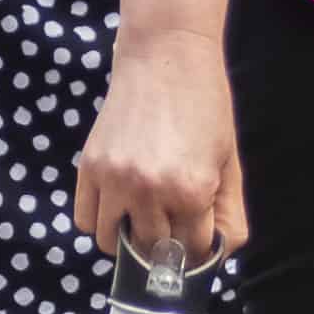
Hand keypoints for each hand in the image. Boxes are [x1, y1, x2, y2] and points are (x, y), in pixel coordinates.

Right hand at [72, 25, 246, 272]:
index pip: (194, 251)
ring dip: (130, 240)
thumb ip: (229, 212)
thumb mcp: (230, 161)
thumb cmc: (206, 109)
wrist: (165, 59)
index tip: (200, 240)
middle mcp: (149, 191)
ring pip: (113, 242)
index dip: (201, 249)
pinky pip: (84, 219)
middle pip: (154, 251)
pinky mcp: (88, 168)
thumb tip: (219, 254)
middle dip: (168, 246)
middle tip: (175, 227)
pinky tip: (120, 207)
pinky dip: (100, 222)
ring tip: (146, 219)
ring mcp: (114, 180)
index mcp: (192, 191)